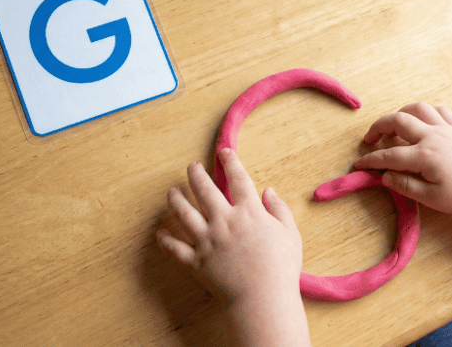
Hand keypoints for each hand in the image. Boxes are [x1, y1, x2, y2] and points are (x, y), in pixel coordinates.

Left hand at [156, 149, 302, 303]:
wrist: (262, 299)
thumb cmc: (281, 268)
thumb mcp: (291, 234)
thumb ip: (279, 209)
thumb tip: (268, 191)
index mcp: (249, 212)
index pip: (238, 179)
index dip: (230, 162)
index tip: (224, 152)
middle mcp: (224, 220)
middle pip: (205, 190)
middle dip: (196, 174)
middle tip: (191, 167)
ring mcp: (207, 240)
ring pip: (184, 214)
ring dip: (176, 200)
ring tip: (172, 192)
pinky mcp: (196, 261)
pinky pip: (175, 248)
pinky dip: (166, 240)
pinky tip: (160, 233)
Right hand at [354, 102, 451, 215]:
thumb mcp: (432, 199)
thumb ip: (405, 185)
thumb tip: (385, 176)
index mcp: (424, 156)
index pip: (388, 155)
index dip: (370, 160)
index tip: (358, 165)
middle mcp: (432, 136)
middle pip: (397, 120)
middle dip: (378, 127)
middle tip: (369, 140)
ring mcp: (446, 129)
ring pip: (417, 109)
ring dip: (400, 113)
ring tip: (392, 126)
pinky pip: (438, 111)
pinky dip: (425, 113)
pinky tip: (420, 122)